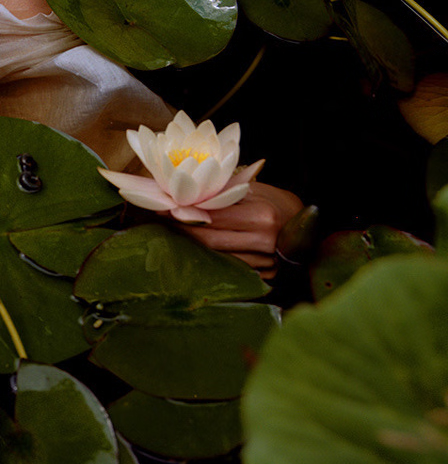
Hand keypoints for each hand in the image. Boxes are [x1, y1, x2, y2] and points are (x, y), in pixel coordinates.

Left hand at [174, 181, 304, 278]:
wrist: (302, 222)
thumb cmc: (272, 200)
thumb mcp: (252, 190)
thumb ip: (222, 194)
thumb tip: (183, 194)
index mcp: (262, 215)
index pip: (214, 217)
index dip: (186, 213)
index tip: (164, 207)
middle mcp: (265, 240)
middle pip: (211, 239)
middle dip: (184, 229)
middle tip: (162, 219)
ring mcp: (266, 260)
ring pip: (218, 255)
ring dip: (193, 244)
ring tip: (173, 231)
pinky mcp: (265, 273)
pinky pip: (230, 265)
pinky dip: (210, 256)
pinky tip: (196, 246)